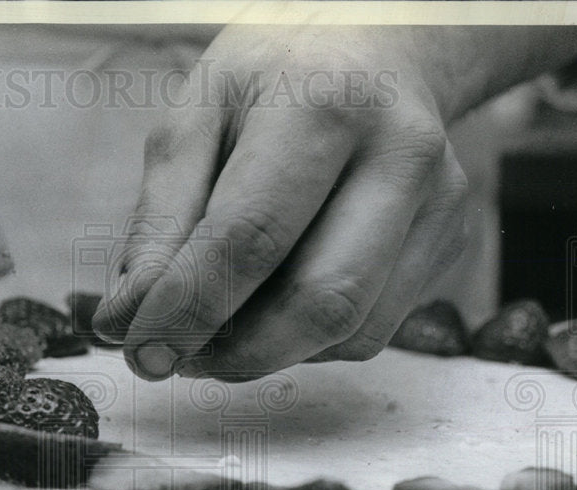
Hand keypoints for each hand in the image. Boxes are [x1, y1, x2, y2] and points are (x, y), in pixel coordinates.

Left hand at [92, 25, 576, 380]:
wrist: (379, 46)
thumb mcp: (195, 117)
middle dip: (236, 352)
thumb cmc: (274, 80)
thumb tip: (127, 320)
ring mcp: (440, 203)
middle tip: (179, 357)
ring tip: (221, 325)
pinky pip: (370, 331)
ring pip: (349, 331)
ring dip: (268, 352)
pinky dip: (307, 341)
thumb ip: (159, 220)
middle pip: (320, 300)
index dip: (190, 308)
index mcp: (324, 105)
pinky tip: (278, 302)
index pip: (251, 235)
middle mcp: (400, 155)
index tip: (141, 353)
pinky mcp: (449, 242)